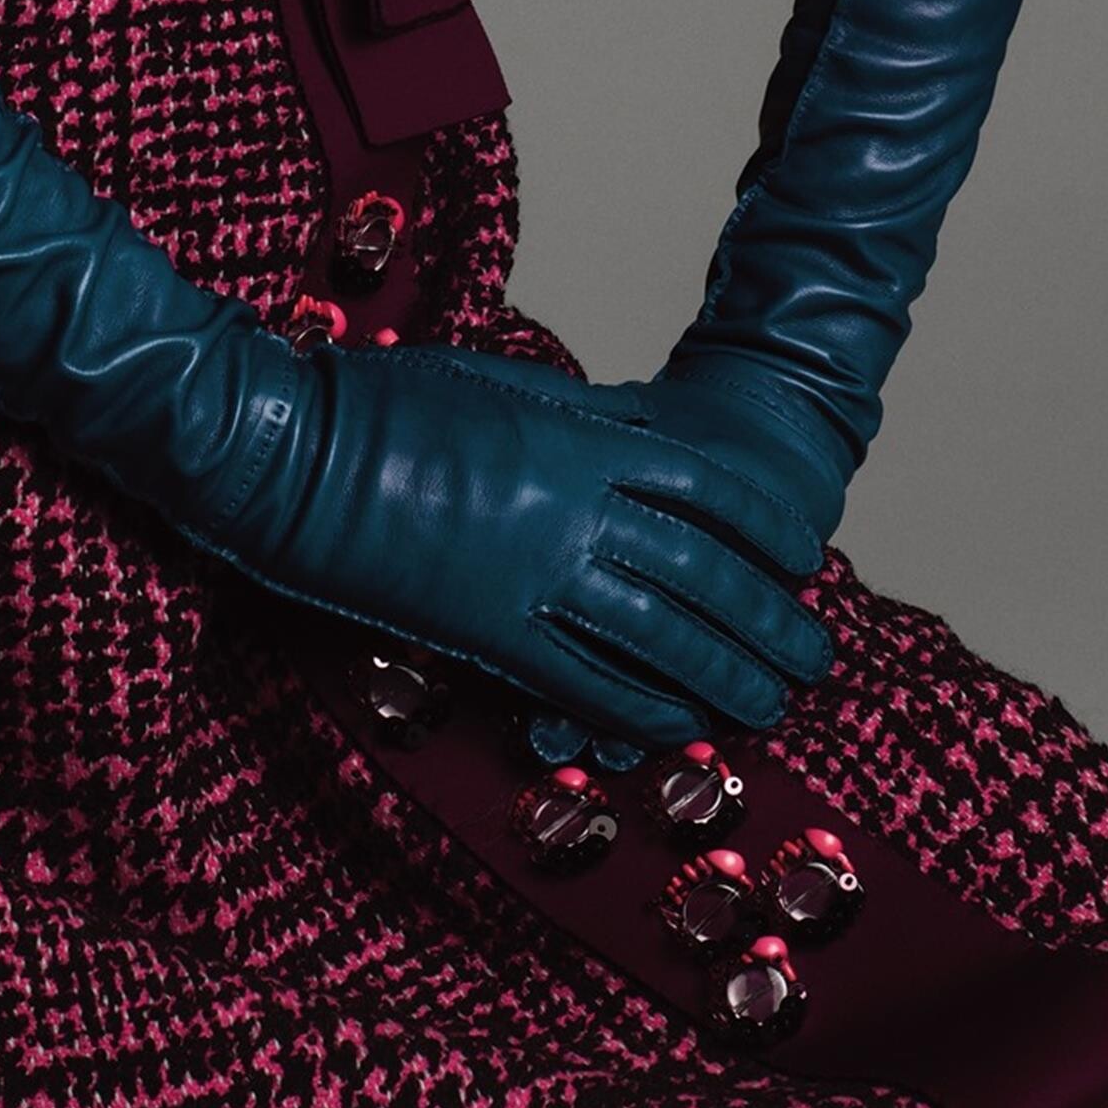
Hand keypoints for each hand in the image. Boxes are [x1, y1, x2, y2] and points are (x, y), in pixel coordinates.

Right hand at [178, 333, 835, 748]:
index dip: (762, 525)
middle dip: (765, 619)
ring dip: (723, 676)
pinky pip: (584, 683)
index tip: (800, 556)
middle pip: (701, 574)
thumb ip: (579, 416)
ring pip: (657, 639)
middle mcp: (573, 512)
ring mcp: (534, 580)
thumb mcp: (500, 380)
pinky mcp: (489, 637)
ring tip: (769, 702)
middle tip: (813, 652)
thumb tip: (642, 434)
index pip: (706, 487)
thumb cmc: (384, 401)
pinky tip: (676, 726)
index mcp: (579, 438)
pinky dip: (639, 709)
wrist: (294, 456)